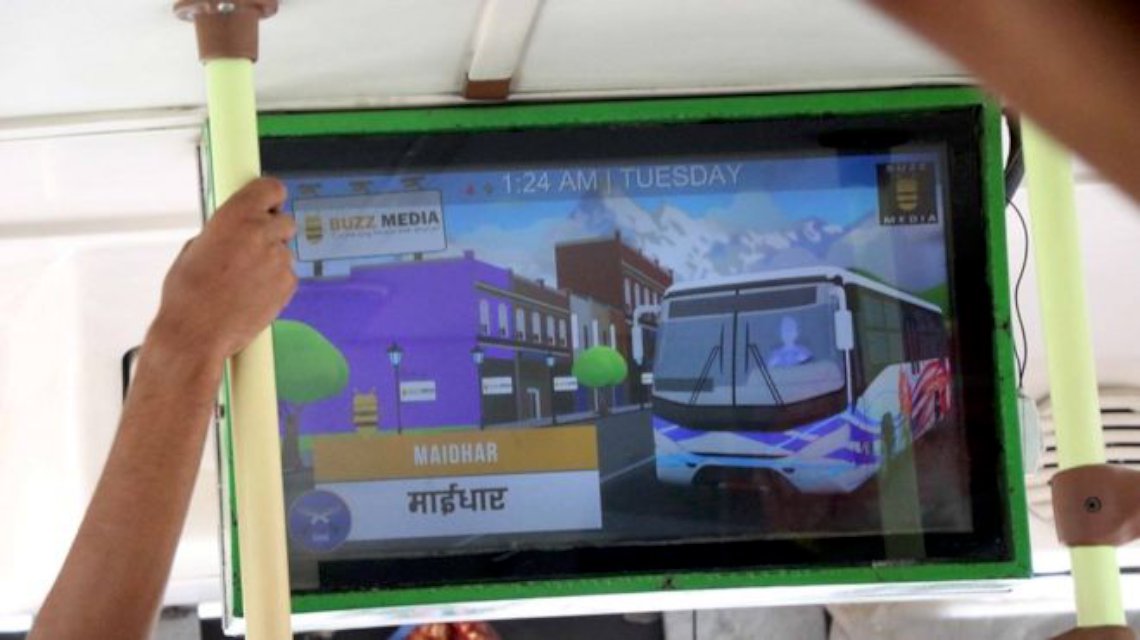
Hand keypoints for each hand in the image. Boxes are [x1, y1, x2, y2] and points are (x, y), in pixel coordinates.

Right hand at [151, 177, 296, 366]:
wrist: (197, 333)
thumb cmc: (188, 295)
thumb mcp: (195, 247)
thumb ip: (223, 231)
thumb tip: (235, 229)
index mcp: (236, 216)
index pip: (271, 188)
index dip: (269, 198)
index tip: (267, 203)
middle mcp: (262, 232)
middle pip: (284, 220)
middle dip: (272, 231)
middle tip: (253, 248)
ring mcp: (279, 259)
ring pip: (285, 251)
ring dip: (271, 260)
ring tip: (244, 280)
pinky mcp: (288, 284)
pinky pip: (287, 275)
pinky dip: (275, 283)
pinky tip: (253, 295)